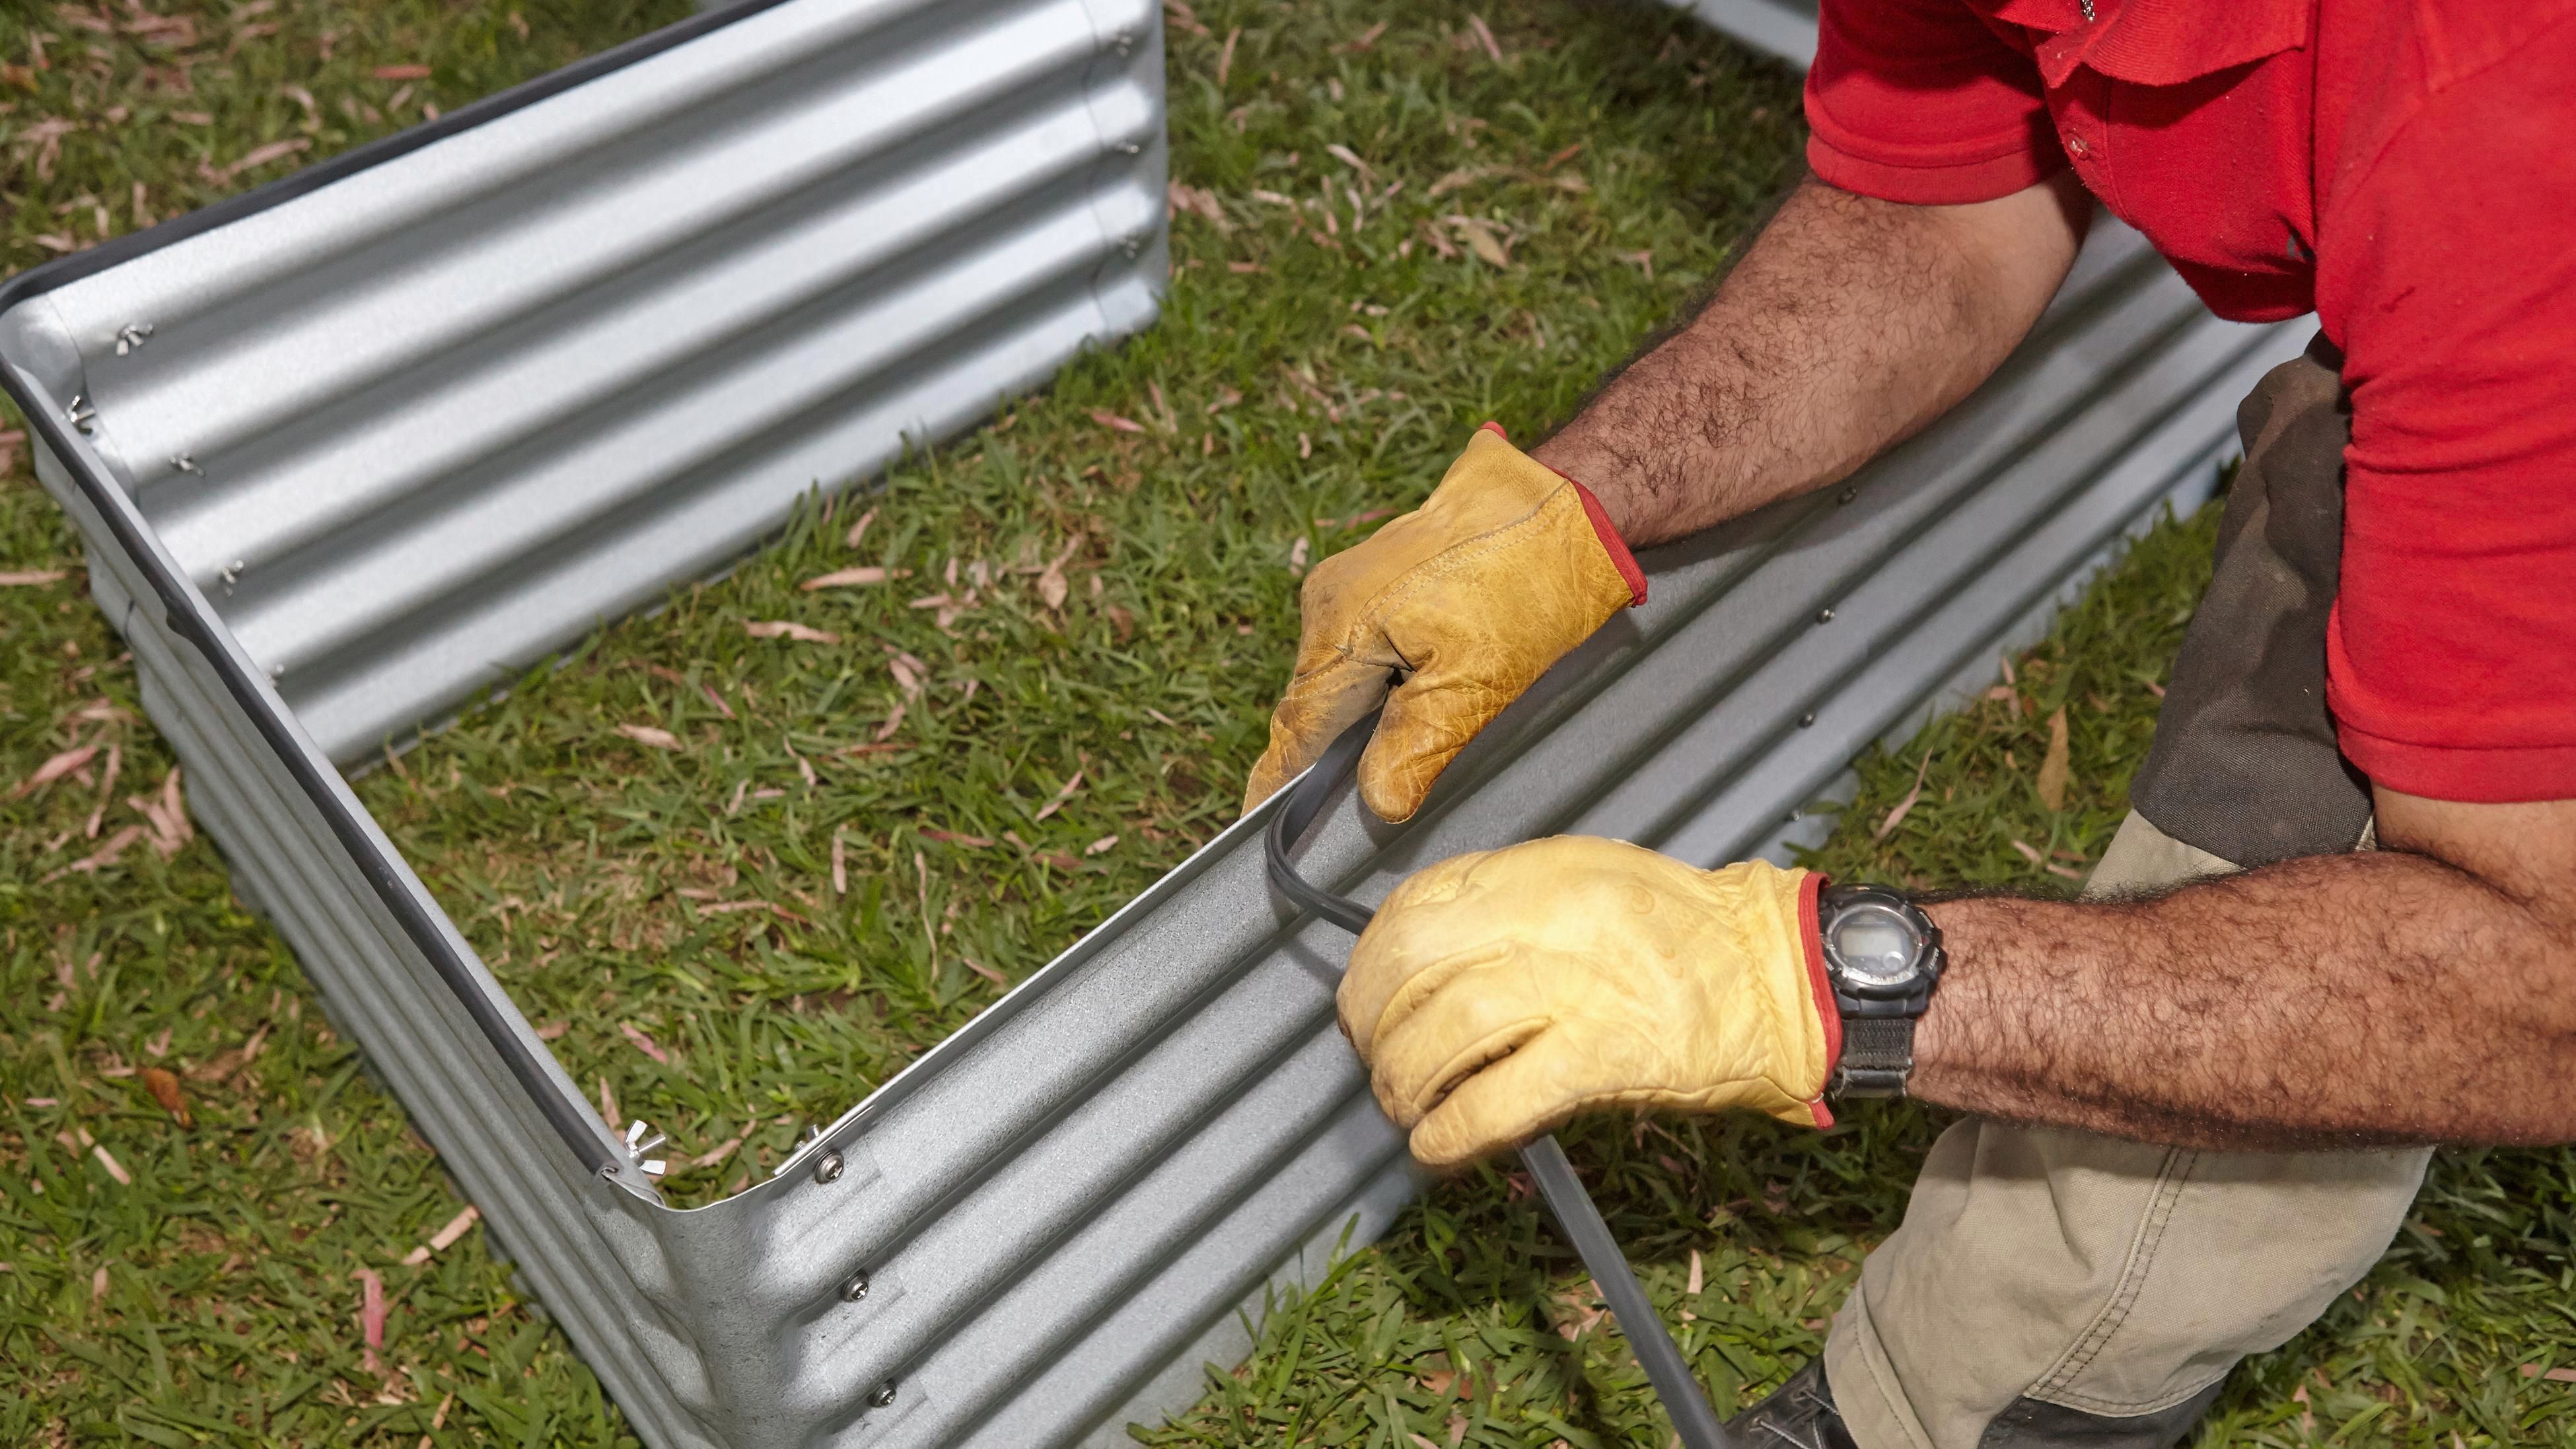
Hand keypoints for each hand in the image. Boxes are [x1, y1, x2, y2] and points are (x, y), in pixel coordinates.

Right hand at [1242, 425, 1644, 822]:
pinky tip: (1440, 675)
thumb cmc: (1529, 581)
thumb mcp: (1477, 681)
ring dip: (1376, 706)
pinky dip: (1393, 672)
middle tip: (1389, 786)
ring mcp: (1353, 577)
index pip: (1295, 728)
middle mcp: (1330, 598)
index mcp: (1340, 628)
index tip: (1260, 827)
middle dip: (1343, 746)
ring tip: (1436, 714)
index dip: (1279, 783)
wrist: (1568, 498)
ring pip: (1346, 671)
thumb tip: (1376, 804)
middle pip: (1318, 701)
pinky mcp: (1382, 569)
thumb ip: (1416, 747)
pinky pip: (1368, 639)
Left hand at [1338, 837, 1837, 1166]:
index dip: (1370, 958)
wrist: (1777, 975)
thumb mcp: (1583, 879)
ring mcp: (1577, 988)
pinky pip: (1499, 1099)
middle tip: (1372, 1054)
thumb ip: (1501, 904)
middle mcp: (1550, 921)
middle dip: (1371, 1020)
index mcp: (1539, 873)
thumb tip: (1418, 954)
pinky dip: (1451, 1130)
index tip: (1364, 993)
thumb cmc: (1683, 931)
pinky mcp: (1605, 1056)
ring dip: (1403, 1081)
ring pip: (1443, 1031)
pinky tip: (1436, 1144)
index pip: (1415, 905)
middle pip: (1411, 966)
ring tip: (1402, 1103)